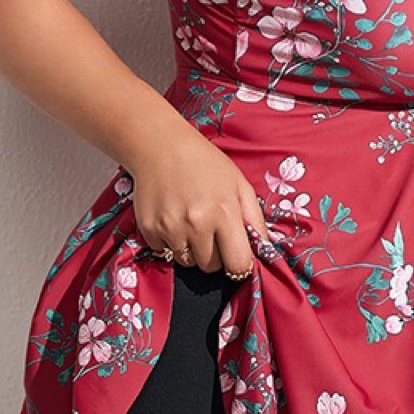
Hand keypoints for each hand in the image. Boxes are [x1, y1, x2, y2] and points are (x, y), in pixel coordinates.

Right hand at [128, 127, 272, 277]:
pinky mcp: (149, 229)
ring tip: (190, 221)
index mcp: (225, 212)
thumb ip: (255, 220)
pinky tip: (171, 217)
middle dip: (214, 254)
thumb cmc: (206, 164)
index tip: (235, 254)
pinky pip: (163, 251)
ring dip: (191, 249)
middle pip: (210, 266)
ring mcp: (170, 228)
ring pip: (187, 262)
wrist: (162, 146)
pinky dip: (169, 241)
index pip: (238, 266)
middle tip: (210, 229)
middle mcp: (197, 224)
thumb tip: (264, 251)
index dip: (239, 264)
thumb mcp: (240, 184)